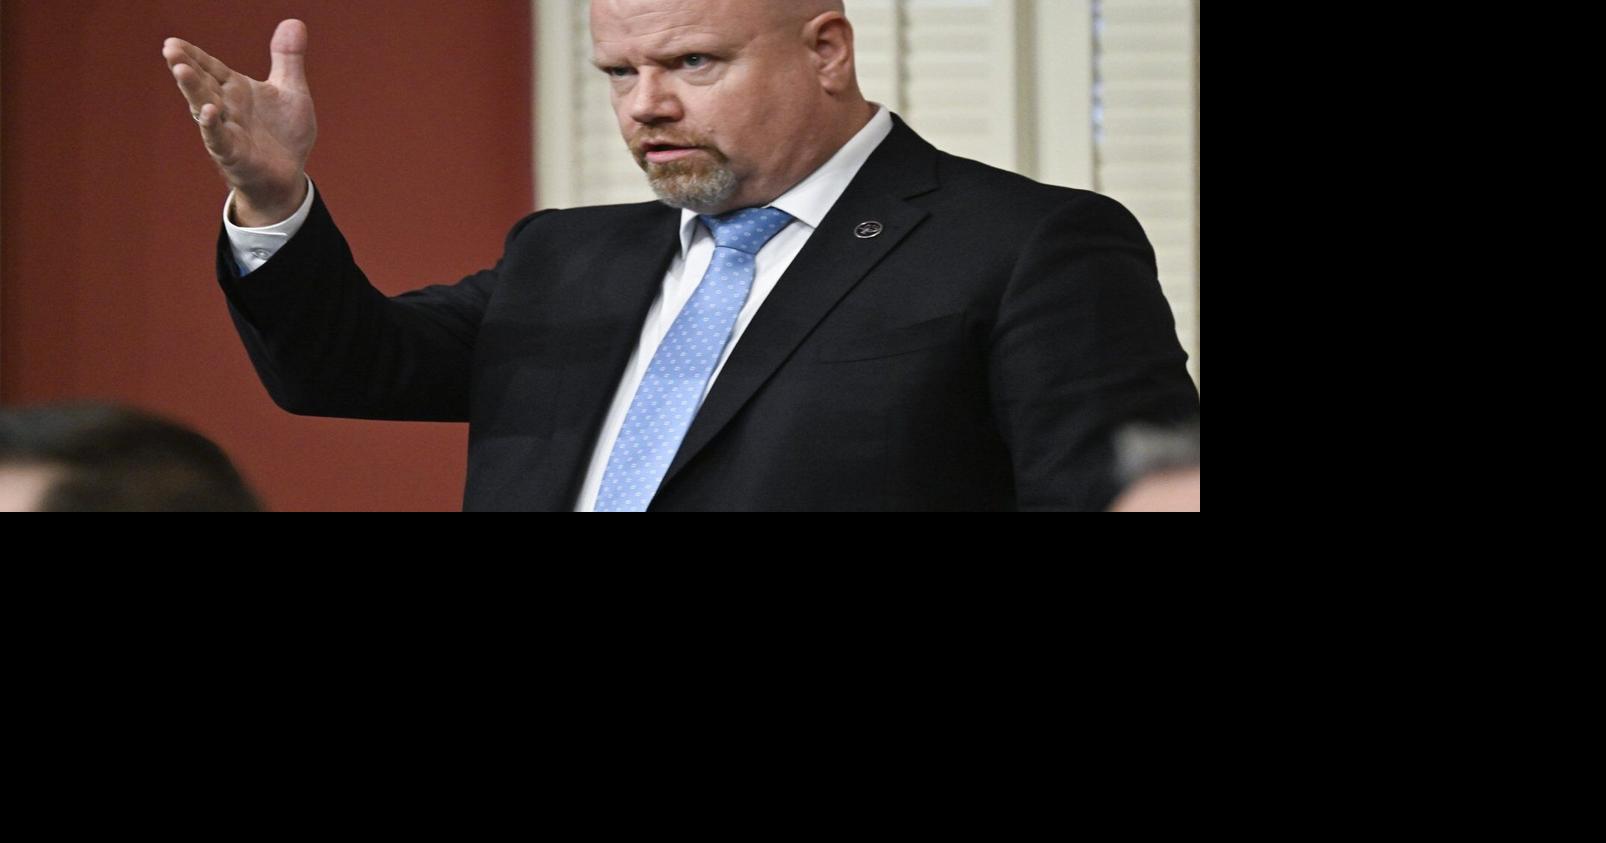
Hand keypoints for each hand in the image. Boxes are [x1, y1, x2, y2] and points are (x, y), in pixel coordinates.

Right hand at [163, 19, 316, 225]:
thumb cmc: (284, 133)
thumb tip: (294, 22)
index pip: (211, 68)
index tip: (174, 42)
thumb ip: (288, 58)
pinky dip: (214, 126)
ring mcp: (228, 130)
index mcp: (236, 89)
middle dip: (187, 66)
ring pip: (205, 107)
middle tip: (170, 49)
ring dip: (194, 90)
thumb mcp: (291, 90)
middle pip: (203, 83)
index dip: (195, 55)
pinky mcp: (235, 153)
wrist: (289, 174)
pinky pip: (221, 138)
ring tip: (181, 70)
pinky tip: (209, 111)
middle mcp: (226, 107)